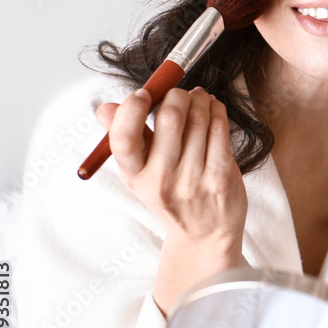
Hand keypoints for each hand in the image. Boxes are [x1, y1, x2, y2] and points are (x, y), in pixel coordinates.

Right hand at [96, 87, 246, 314]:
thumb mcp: (140, 173)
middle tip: (180, 93)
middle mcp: (162, 180)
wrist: (204, 234)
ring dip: (200, 100)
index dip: (132, 108)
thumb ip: (126, 137)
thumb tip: (105, 109)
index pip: (123, 138)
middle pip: (170, 119)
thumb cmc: (171, 194)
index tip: (144, 93)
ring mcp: (194, 180)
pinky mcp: (221, 178)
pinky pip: (220, 132)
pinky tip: (214, 109)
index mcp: (135, 175)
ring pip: (199, 120)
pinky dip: (217, 112)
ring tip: (199, 98)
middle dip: (177, 95)